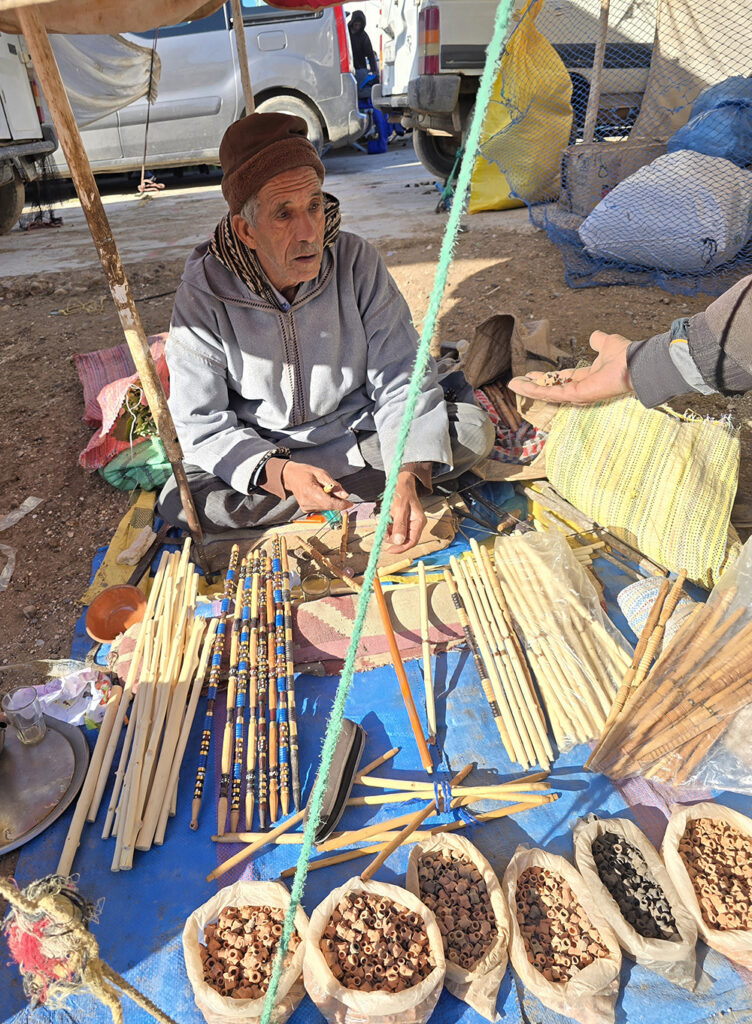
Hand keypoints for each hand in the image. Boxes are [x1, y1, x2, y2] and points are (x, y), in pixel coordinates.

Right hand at [281, 462, 352, 512]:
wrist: (290, 477)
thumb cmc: (305, 473)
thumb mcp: (321, 473)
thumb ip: (334, 485)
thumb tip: (345, 495)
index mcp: (310, 491)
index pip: (329, 503)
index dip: (342, 505)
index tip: (350, 503)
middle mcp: (307, 502)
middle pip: (329, 506)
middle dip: (337, 501)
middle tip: (338, 492)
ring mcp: (305, 507)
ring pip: (326, 508)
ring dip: (330, 501)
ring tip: (323, 489)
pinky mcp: (306, 509)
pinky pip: (321, 508)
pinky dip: (324, 502)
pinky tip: (319, 494)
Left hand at [387, 471, 425, 552]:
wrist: (401, 481)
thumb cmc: (402, 492)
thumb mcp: (399, 508)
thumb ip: (399, 525)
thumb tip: (398, 541)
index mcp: (419, 522)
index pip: (412, 541)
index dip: (401, 548)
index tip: (389, 550)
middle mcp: (415, 524)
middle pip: (404, 539)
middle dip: (393, 537)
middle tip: (383, 531)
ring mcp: (409, 522)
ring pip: (398, 535)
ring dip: (389, 531)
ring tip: (384, 521)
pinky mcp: (402, 520)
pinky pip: (394, 528)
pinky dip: (388, 526)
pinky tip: (385, 519)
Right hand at [508, 331, 633, 405]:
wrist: (635, 363)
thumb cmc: (625, 355)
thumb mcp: (606, 343)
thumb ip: (598, 341)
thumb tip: (594, 336)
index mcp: (588, 377)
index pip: (563, 379)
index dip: (547, 377)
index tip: (531, 373)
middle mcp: (582, 388)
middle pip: (552, 388)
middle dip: (534, 386)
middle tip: (517, 382)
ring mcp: (579, 394)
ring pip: (549, 393)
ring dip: (530, 390)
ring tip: (514, 385)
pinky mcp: (577, 396)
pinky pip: (553, 394)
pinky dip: (536, 391)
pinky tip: (522, 386)